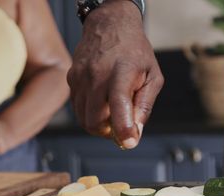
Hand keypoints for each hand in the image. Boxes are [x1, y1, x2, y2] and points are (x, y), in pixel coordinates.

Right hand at [67, 0, 163, 148]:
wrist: (108, 25)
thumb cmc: (133, 51)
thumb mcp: (152, 75)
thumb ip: (144, 105)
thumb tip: (135, 132)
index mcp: (122, 71)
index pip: (119, 103)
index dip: (123, 126)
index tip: (129, 142)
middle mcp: (97, 74)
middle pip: (94, 120)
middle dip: (107, 132)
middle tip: (120, 126)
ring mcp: (80, 77)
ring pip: (83, 118)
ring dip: (97, 123)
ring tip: (111, 111)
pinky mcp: (70, 79)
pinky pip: (77, 108)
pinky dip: (89, 112)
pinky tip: (100, 100)